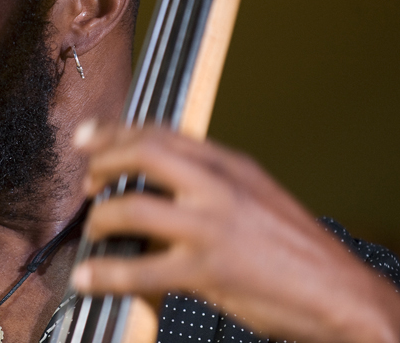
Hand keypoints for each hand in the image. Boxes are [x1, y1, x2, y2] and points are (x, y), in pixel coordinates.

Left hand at [70, 124, 399, 342]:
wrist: (339, 293)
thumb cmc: (295, 248)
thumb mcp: (255, 195)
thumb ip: (210, 182)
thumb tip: (158, 184)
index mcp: (230, 165)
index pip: (162, 133)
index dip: (117, 133)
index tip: (88, 137)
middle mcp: (219, 186)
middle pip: (144, 153)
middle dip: (102, 163)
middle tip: (87, 184)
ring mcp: (212, 227)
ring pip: (134, 208)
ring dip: (101, 219)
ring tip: (95, 230)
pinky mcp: (208, 270)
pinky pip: (140, 269)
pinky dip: (105, 274)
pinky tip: (87, 278)